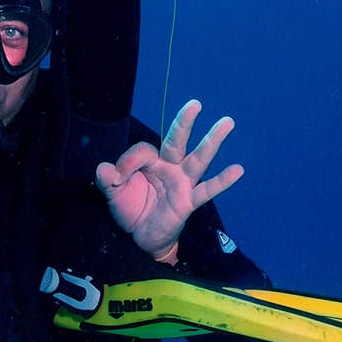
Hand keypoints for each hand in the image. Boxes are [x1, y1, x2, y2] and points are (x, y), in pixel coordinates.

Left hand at [95, 101, 243, 264]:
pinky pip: (207, 190)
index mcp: (150, 161)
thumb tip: (104, 169)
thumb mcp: (113, 193)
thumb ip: (107, 179)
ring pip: (199, 159)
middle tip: (195, 103)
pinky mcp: (189, 201)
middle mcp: (169, 166)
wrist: (142, 237)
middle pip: (177, 140)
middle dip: (184, 122)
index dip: (129, 161)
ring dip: (212, 141)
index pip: (144, 150)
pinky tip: (238, 170)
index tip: (116, 176)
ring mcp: (182, 182)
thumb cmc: (131, 208)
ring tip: (227, 122)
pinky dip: (223, 181)